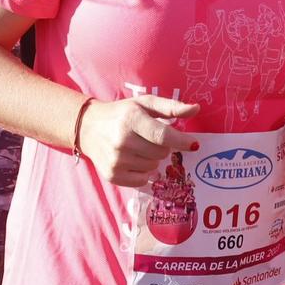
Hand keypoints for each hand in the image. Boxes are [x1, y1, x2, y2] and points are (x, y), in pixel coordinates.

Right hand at [79, 94, 201, 186]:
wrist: (88, 127)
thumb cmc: (122, 113)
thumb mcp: (144, 103)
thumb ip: (171, 106)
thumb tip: (196, 109)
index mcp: (131, 119)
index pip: (163, 136)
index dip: (182, 141)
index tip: (194, 144)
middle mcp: (122, 141)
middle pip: (161, 153)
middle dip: (162, 146)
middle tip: (150, 138)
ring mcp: (116, 160)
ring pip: (153, 167)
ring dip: (151, 158)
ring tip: (138, 147)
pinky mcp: (112, 175)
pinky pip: (142, 180)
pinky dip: (143, 172)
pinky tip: (133, 159)